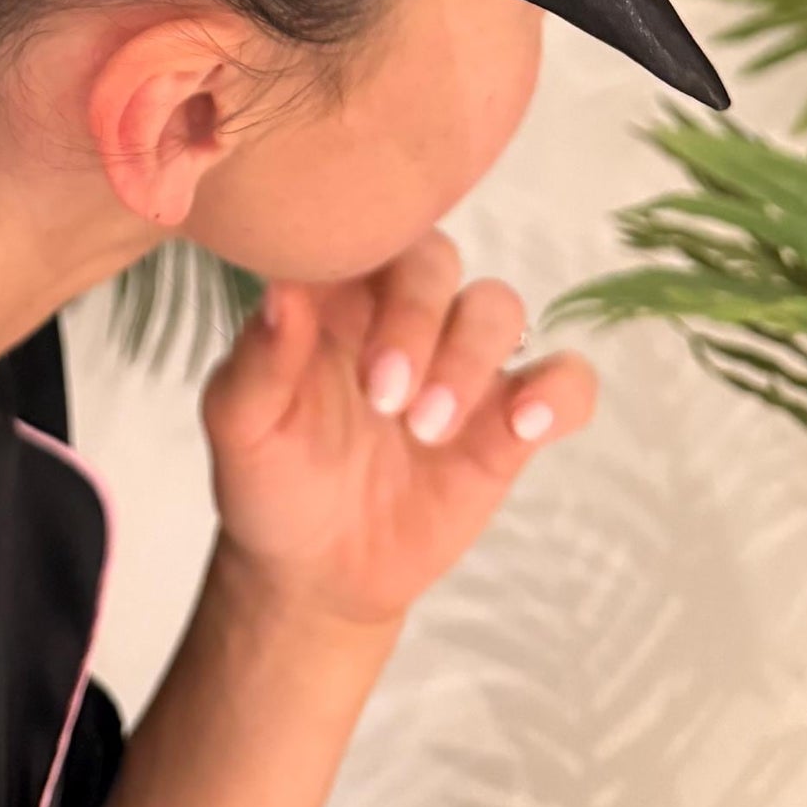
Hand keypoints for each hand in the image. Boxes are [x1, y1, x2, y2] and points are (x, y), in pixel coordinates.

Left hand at [201, 232, 596, 630]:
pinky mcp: (509, 421)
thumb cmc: (269, 479)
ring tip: (427, 430)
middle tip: (384, 400)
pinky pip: (565, 380)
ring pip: (498, 308)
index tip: (349, 347)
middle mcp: (404, 312)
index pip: (367, 235)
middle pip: (437, 262)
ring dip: (472, 357)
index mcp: (337, 292)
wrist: (313, 571)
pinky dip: (560, 390)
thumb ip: (259, 361)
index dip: (364, 271)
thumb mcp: (240, 428)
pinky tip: (526, 423)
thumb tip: (282, 291)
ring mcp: (462, 363)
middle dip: (418, 320)